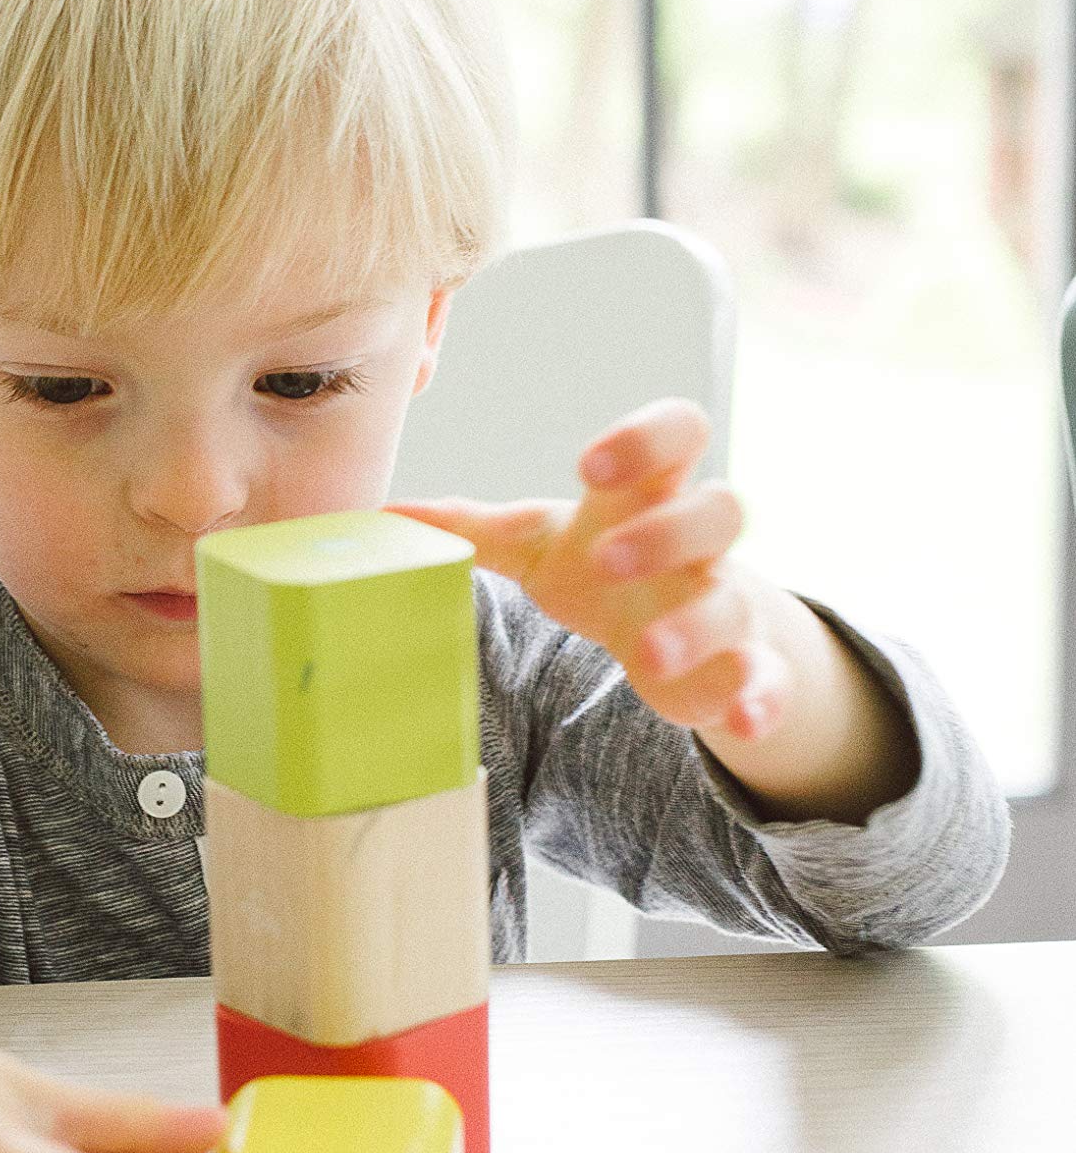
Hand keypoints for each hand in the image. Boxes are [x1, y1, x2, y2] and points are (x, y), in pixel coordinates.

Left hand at [390, 397, 790, 744]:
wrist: (677, 633)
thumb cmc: (605, 568)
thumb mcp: (539, 543)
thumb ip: (470, 528)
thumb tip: (386, 512)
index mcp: (649, 496)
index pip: (676, 434)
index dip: (645, 438)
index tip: (590, 463)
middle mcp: (697, 546)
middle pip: (720, 508)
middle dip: (669, 532)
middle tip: (609, 559)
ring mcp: (725, 605)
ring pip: (733, 599)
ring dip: (698, 624)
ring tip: (647, 653)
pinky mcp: (741, 668)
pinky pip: (767, 676)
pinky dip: (760, 696)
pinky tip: (741, 718)